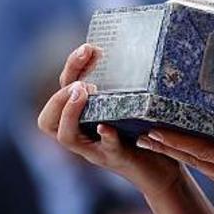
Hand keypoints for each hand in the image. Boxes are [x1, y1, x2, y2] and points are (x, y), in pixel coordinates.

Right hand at [37, 43, 180, 189]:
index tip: (89, 48)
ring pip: (65, 136)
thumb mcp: (133, 104)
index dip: (71, 67)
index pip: (63, 90)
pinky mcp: (117, 160)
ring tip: (83, 92)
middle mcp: (83, 134)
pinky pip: (105, 149)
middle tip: (81, 80)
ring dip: (70, 112)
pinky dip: (104, 136)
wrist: (165, 171)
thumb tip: (141, 42)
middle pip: (49, 118)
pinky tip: (106, 126)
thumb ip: (127, 84)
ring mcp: (97, 149)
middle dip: (59, 94)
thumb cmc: (147, 133)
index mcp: (84, 116)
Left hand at [136, 107, 213, 213]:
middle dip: (167, 146)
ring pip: (199, 164)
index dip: (177, 140)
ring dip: (177, 152)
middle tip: (143, 135)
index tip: (154, 131)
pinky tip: (194, 154)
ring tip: (159, 141)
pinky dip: (196, 159)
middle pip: (193, 158)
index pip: (202, 151)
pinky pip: (211, 170)